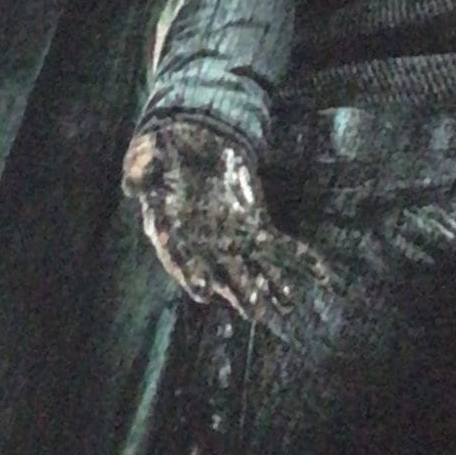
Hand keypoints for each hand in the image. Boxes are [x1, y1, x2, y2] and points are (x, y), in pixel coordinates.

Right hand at [120, 113, 337, 324]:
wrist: (190, 143)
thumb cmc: (162, 154)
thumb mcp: (146, 155)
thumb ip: (140, 171)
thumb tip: (133, 185)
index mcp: (169, 230)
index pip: (178, 254)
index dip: (189, 272)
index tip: (201, 291)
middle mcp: (202, 244)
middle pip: (220, 271)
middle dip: (238, 291)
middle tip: (254, 311)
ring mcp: (231, 239)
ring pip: (252, 267)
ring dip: (270, 285)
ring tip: (286, 303)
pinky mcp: (256, 227)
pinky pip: (280, 248)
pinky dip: (301, 260)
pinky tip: (322, 275)